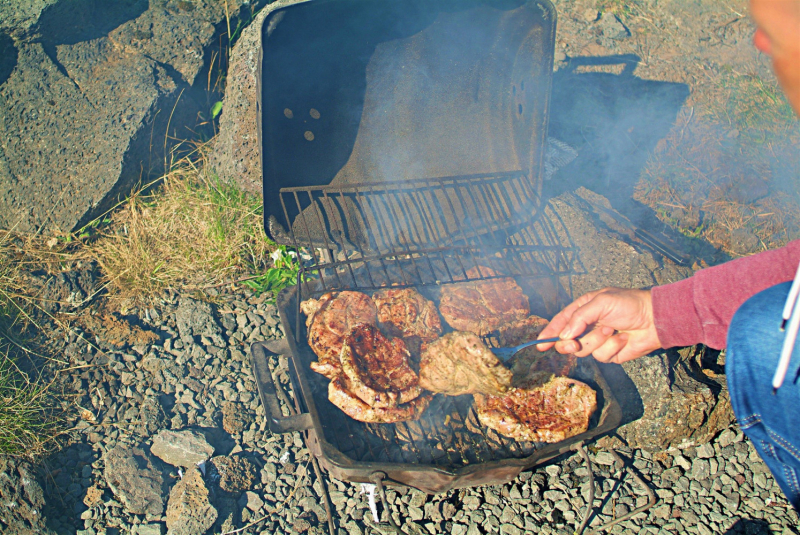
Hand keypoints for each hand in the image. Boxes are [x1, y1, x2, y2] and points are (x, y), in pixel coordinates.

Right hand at [536, 288, 662, 363]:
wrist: (655, 319)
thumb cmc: (629, 304)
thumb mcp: (601, 302)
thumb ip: (580, 317)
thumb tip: (564, 335)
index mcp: (583, 310)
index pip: (561, 322)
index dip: (549, 333)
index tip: (540, 344)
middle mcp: (588, 326)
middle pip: (567, 341)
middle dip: (569, 344)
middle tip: (574, 343)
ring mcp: (598, 341)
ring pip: (584, 350)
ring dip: (597, 341)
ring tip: (611, 330)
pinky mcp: (610, 354)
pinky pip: (602, 356)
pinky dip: (613, 347)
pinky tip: (623, 338)